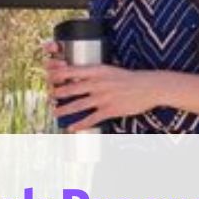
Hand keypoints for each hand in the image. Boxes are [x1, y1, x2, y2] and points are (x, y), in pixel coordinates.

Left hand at [43, 40, 158, 131]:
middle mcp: (97, 84)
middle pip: (71, 89)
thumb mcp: (110, 70)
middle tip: (48, 97)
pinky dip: (80, 124)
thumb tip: (78, 78)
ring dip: (64, 110)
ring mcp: (103, 97)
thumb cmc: (129, 78)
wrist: (149, 87)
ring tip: (54, 113)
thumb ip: (95, 74)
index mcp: (97, 71)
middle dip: (57, 94)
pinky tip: (71, 128)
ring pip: (78, 105)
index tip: (49, 78)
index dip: (58, 75)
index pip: (72, 71)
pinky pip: (91, 118)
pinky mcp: (109, 110)